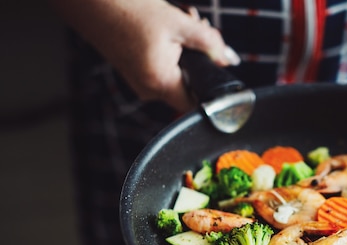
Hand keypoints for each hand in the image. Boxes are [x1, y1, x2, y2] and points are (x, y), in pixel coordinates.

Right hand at [50, 0, 238, 112]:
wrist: (88, 0)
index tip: (220, 70)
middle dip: (201, 60)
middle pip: (189, 85)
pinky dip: (172, 52)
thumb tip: (229, 58)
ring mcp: (140, 82)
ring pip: (177, 75)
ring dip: (188, 51)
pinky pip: (163, 70)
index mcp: (161, 82)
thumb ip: (210, 43)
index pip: (196, 104)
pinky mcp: (135, 72)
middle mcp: (149, 89)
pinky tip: (170, 30)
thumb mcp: (178, 22)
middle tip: (201, 30)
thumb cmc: (128, 9)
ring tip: (184, 22)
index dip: (211, 88)